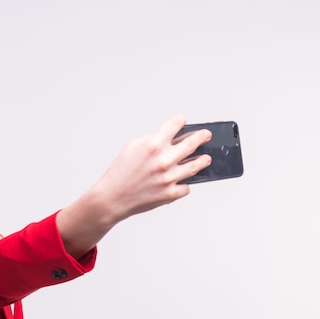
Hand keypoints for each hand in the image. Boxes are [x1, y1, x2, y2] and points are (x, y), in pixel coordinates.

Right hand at [57, 115, 210, 256]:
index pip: (175, 124)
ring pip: (196, 165)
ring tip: (206, 158)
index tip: (183, 121)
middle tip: (206, 136)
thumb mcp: (133, 148)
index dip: (180, 120)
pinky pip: (186, 186)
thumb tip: (171, 138)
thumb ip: (153, 140)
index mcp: (153, 144)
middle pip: (193, 142)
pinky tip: (181, 180)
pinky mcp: (170, 193)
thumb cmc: (120, 172)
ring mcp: (169, 177)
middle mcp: (164, 159)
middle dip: (202, 137)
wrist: (112, 197)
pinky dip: (184, 183)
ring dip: (204, 160)